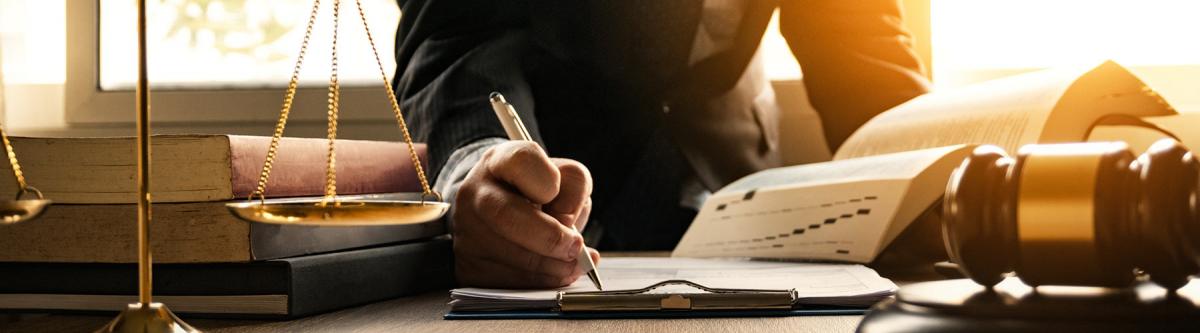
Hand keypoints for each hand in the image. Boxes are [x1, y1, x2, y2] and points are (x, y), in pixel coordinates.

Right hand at [452, 141, 601, 287]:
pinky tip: (554, 274)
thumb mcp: (561, 175)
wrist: (499, 211)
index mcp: (499, 161)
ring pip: (509, 255)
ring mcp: (466, 231)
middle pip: (506, 215)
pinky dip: (538, 282)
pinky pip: (506, 281)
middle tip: (577, 247)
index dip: (548, 181)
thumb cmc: (535, 191)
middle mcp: (475, 192)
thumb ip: (573, 189)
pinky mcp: (467, 264)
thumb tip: (570, 232)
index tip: (557, 194)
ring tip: (573, 263)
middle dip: (549, 237)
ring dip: (550, 266)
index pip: (521, 161)